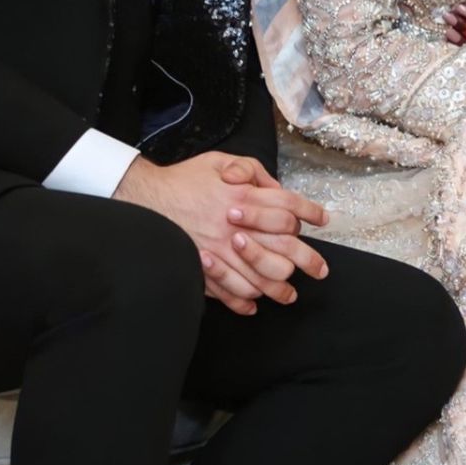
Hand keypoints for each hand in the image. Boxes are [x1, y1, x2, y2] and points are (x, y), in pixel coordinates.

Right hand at [115, 151, 328, 315]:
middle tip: (320, 269)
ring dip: (280, 287)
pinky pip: (231, 292)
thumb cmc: (184, 180)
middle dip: (308, 259)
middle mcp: (237, 225)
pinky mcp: (204, 269)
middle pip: (285, 246)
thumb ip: (251, 170)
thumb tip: (274, 187)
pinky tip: (254, 303)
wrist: (145, 199)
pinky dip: (245, 301)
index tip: (321, 219)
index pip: (288, 206)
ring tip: (290, 293)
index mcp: (243, 196)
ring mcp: (221, 251)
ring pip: (263, 277)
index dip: (310, 212)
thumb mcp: (220, 161)